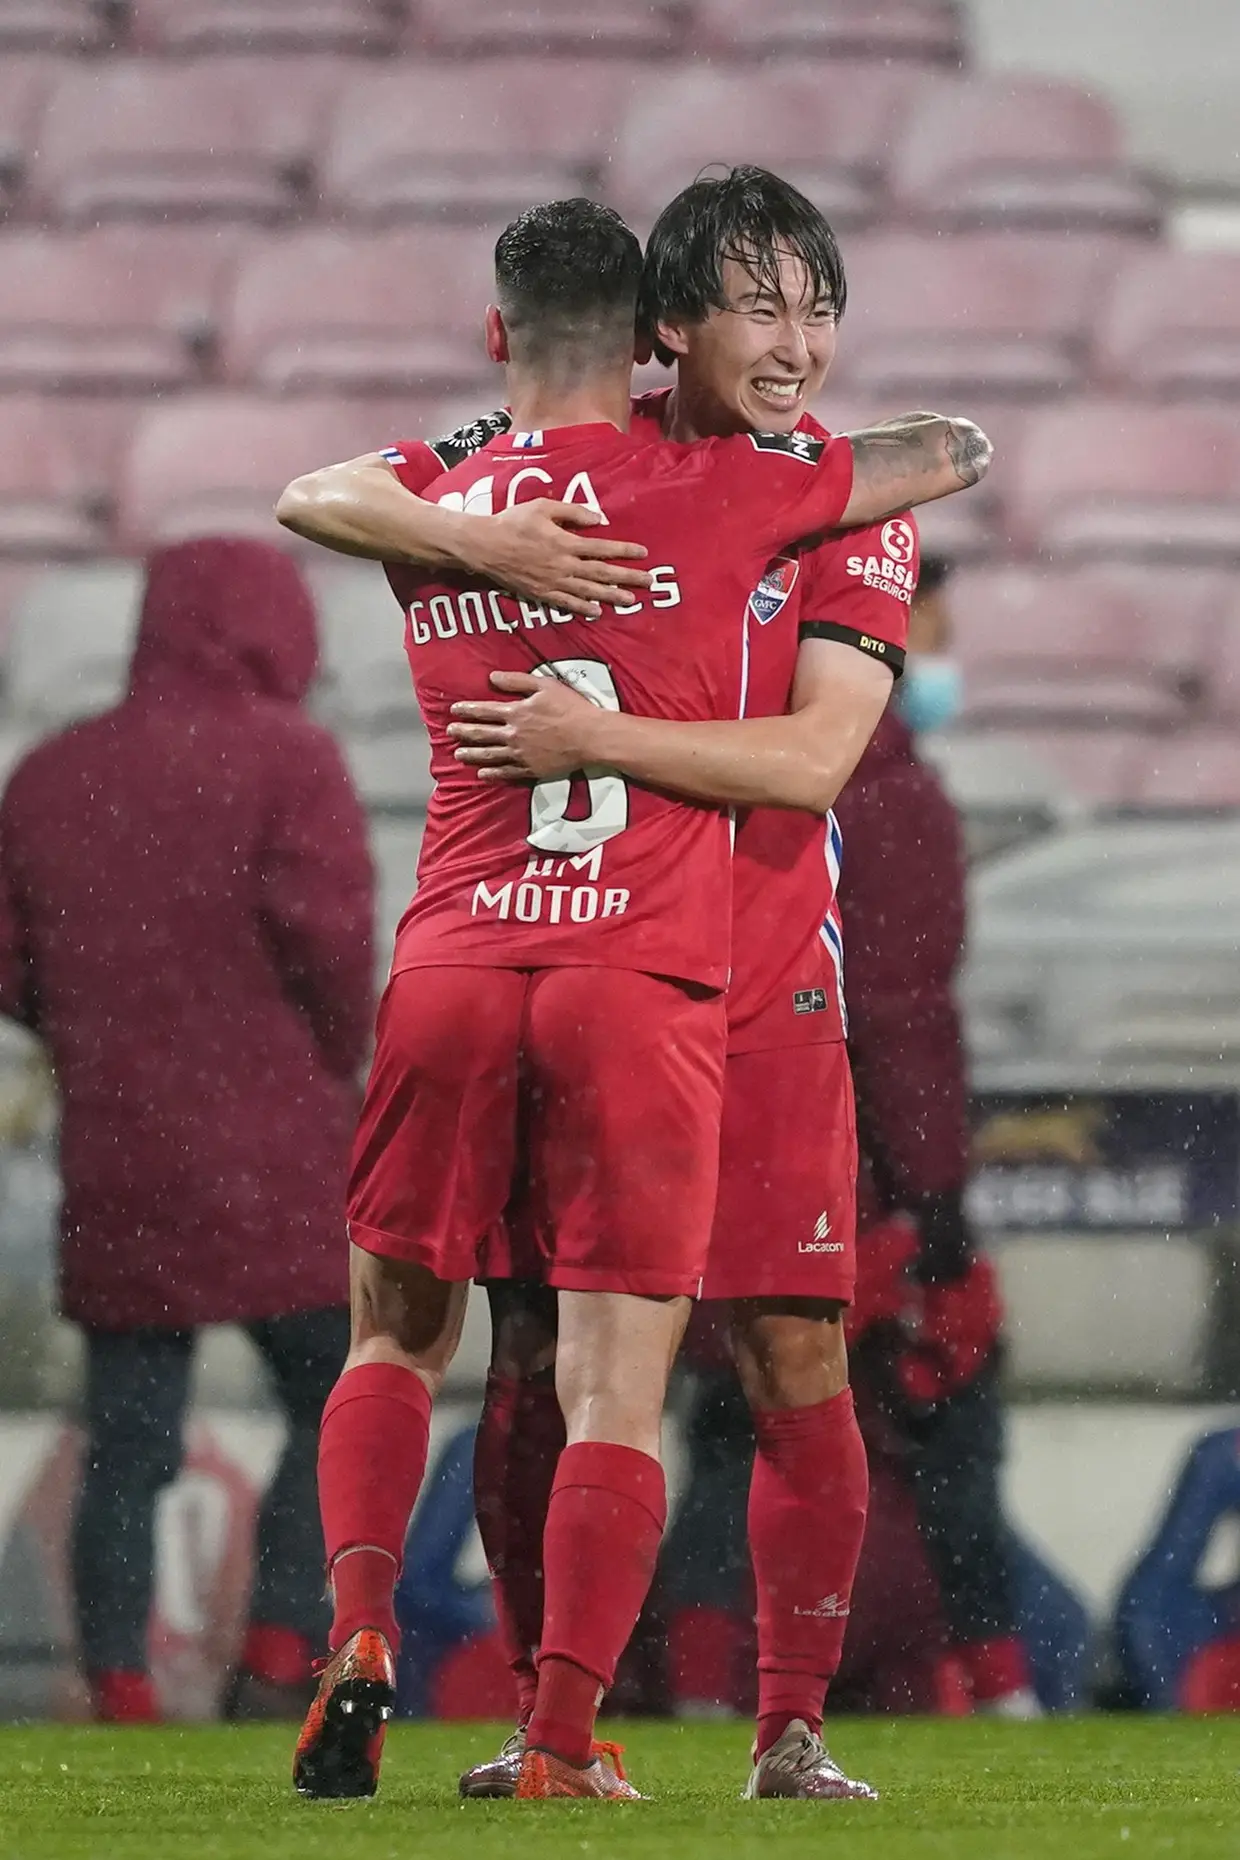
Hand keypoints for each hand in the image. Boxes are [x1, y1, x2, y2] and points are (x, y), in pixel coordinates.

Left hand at [448, 671, 604, 780]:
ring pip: (489, 754)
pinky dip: (492, 773)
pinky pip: (507, 772)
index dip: (467, 710)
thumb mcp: (545, 685)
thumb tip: (492, 677)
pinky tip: (482, 774)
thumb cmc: (570, 708)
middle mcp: (513, 734)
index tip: (454, 710)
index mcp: (516, 712)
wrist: (590, 736)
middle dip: (463, 732)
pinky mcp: (531, 769)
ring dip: (471, 754)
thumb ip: (517, 681)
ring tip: (458, 754)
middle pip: (481, 734)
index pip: (484, 711)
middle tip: (449, 732)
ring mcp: (521, 754)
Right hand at [464, 500, 650, 615]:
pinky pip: (566, 603)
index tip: (644, 554)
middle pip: (602, 573)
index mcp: (565, 542)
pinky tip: (597, 611)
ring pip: (588, 591)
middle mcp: (563, 565)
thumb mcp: (543, 507)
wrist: (485, 546)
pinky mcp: (541, 594)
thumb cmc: (513, 522)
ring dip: (611, 596)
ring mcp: (553, 582)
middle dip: (628, 577)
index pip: (602, 548)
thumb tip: (598, 519)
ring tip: (631, 600)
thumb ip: (572, 512)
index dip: (625, 551)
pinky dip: (583, 607)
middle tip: (649, 582)